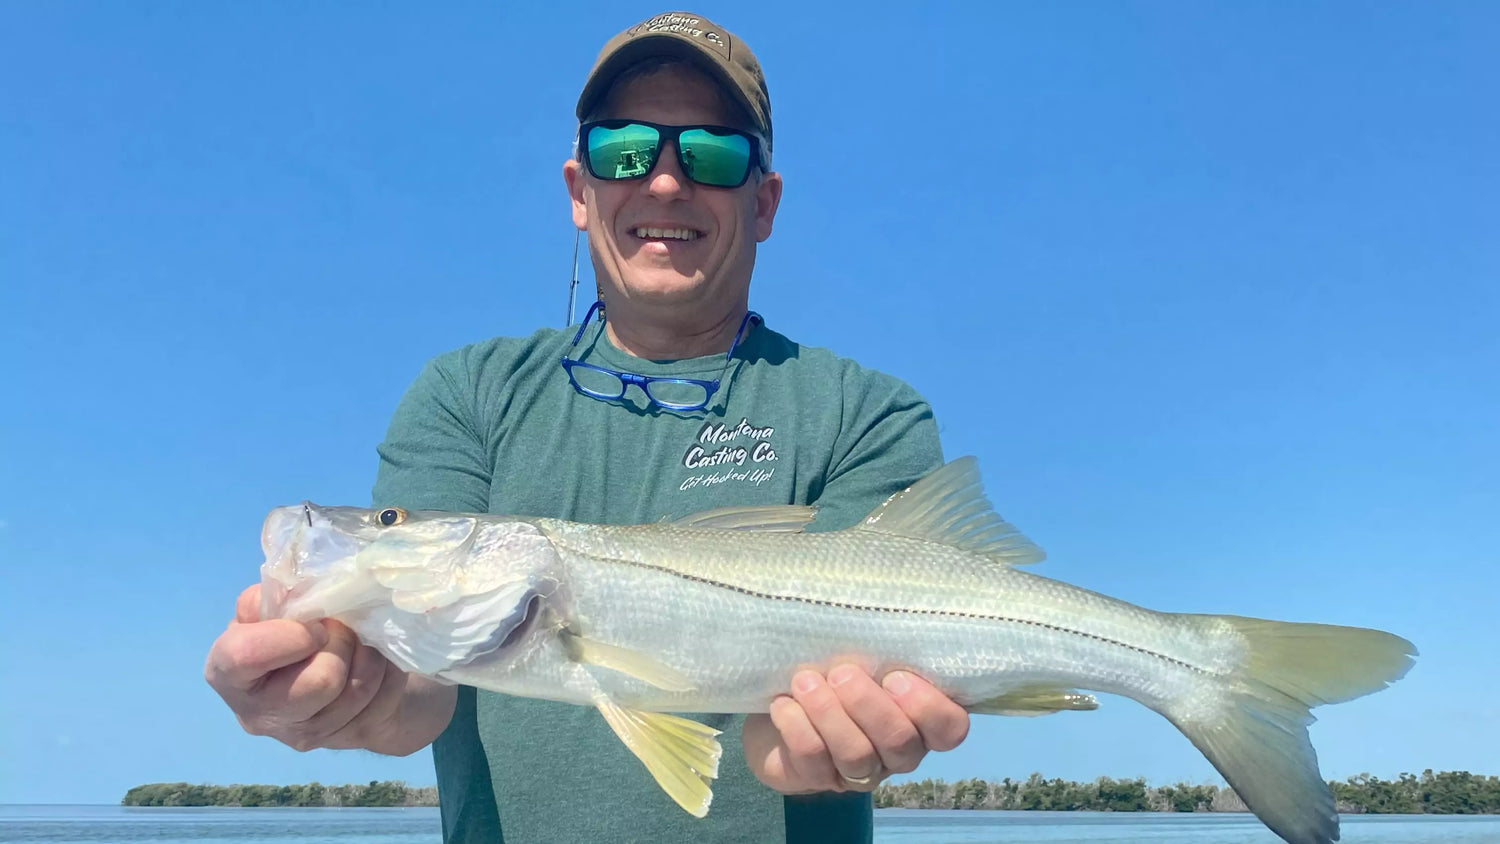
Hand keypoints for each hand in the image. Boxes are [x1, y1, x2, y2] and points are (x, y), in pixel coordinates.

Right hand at [204, 585, 452, 755]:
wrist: (341, 670)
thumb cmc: (298, 629)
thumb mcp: (277, 606)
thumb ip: (275, 597)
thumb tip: (293, 590)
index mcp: (227, 672)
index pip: (244, 656)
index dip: (290, 635)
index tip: (314, 625)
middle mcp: (258, 713)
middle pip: (321, 680)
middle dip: (342, 643)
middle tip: (342, 629)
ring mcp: (305, 734)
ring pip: (358, 687)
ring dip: (369, 653)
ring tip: (362, 641)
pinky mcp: (347, 739)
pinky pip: (382, 696)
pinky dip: (388, 669)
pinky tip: (376, 661)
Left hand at [742, 665, 969, 793]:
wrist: (780, 699)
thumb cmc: (832, 668)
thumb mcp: (860, 652)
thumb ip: (882, 646)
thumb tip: (881, 612)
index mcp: (918, 718)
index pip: (949, 728)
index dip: (928, 708)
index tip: (895, 676)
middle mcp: (896, 751)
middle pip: (900, 742)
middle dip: (870, 705)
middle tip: (842, 673)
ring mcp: (859, 770)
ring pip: (857, 755)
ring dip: (830, 714)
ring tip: (805, 681)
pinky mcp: (817, 778)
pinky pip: (814, 761)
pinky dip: (798, 727)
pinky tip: (784, 703)